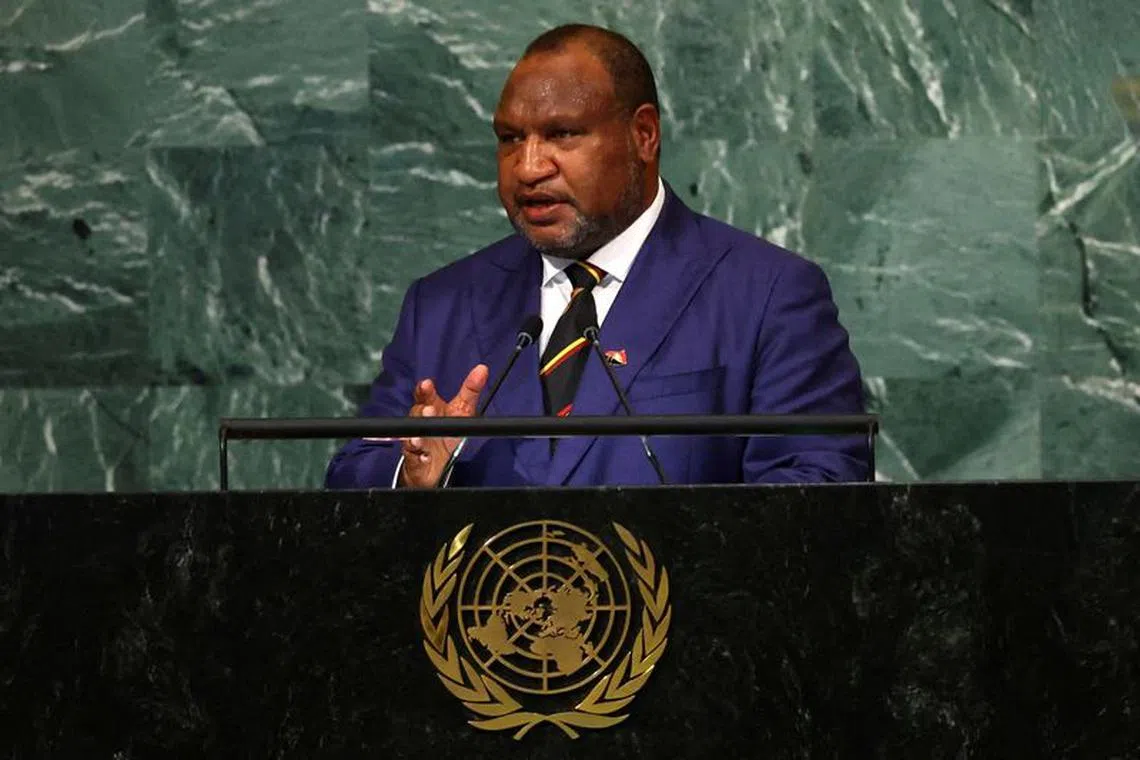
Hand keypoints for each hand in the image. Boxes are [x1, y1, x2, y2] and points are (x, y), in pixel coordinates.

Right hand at [399, 364, 488, 487]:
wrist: (434, 464)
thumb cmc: (446, 432)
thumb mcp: (462, 411)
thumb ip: (470, 390)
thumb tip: (482, 369)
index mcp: (431, 408)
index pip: (424, 396)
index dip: (424, 390)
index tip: (427, 384)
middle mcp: (421, 423)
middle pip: (418, 415)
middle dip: (422, 412)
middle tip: (429, 410)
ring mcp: (416, 441)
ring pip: (413, 437)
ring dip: (417, 437)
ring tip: (420, 438)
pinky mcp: (416, 460)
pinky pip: (415, 458)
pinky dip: (419, 458)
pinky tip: (424, 457)